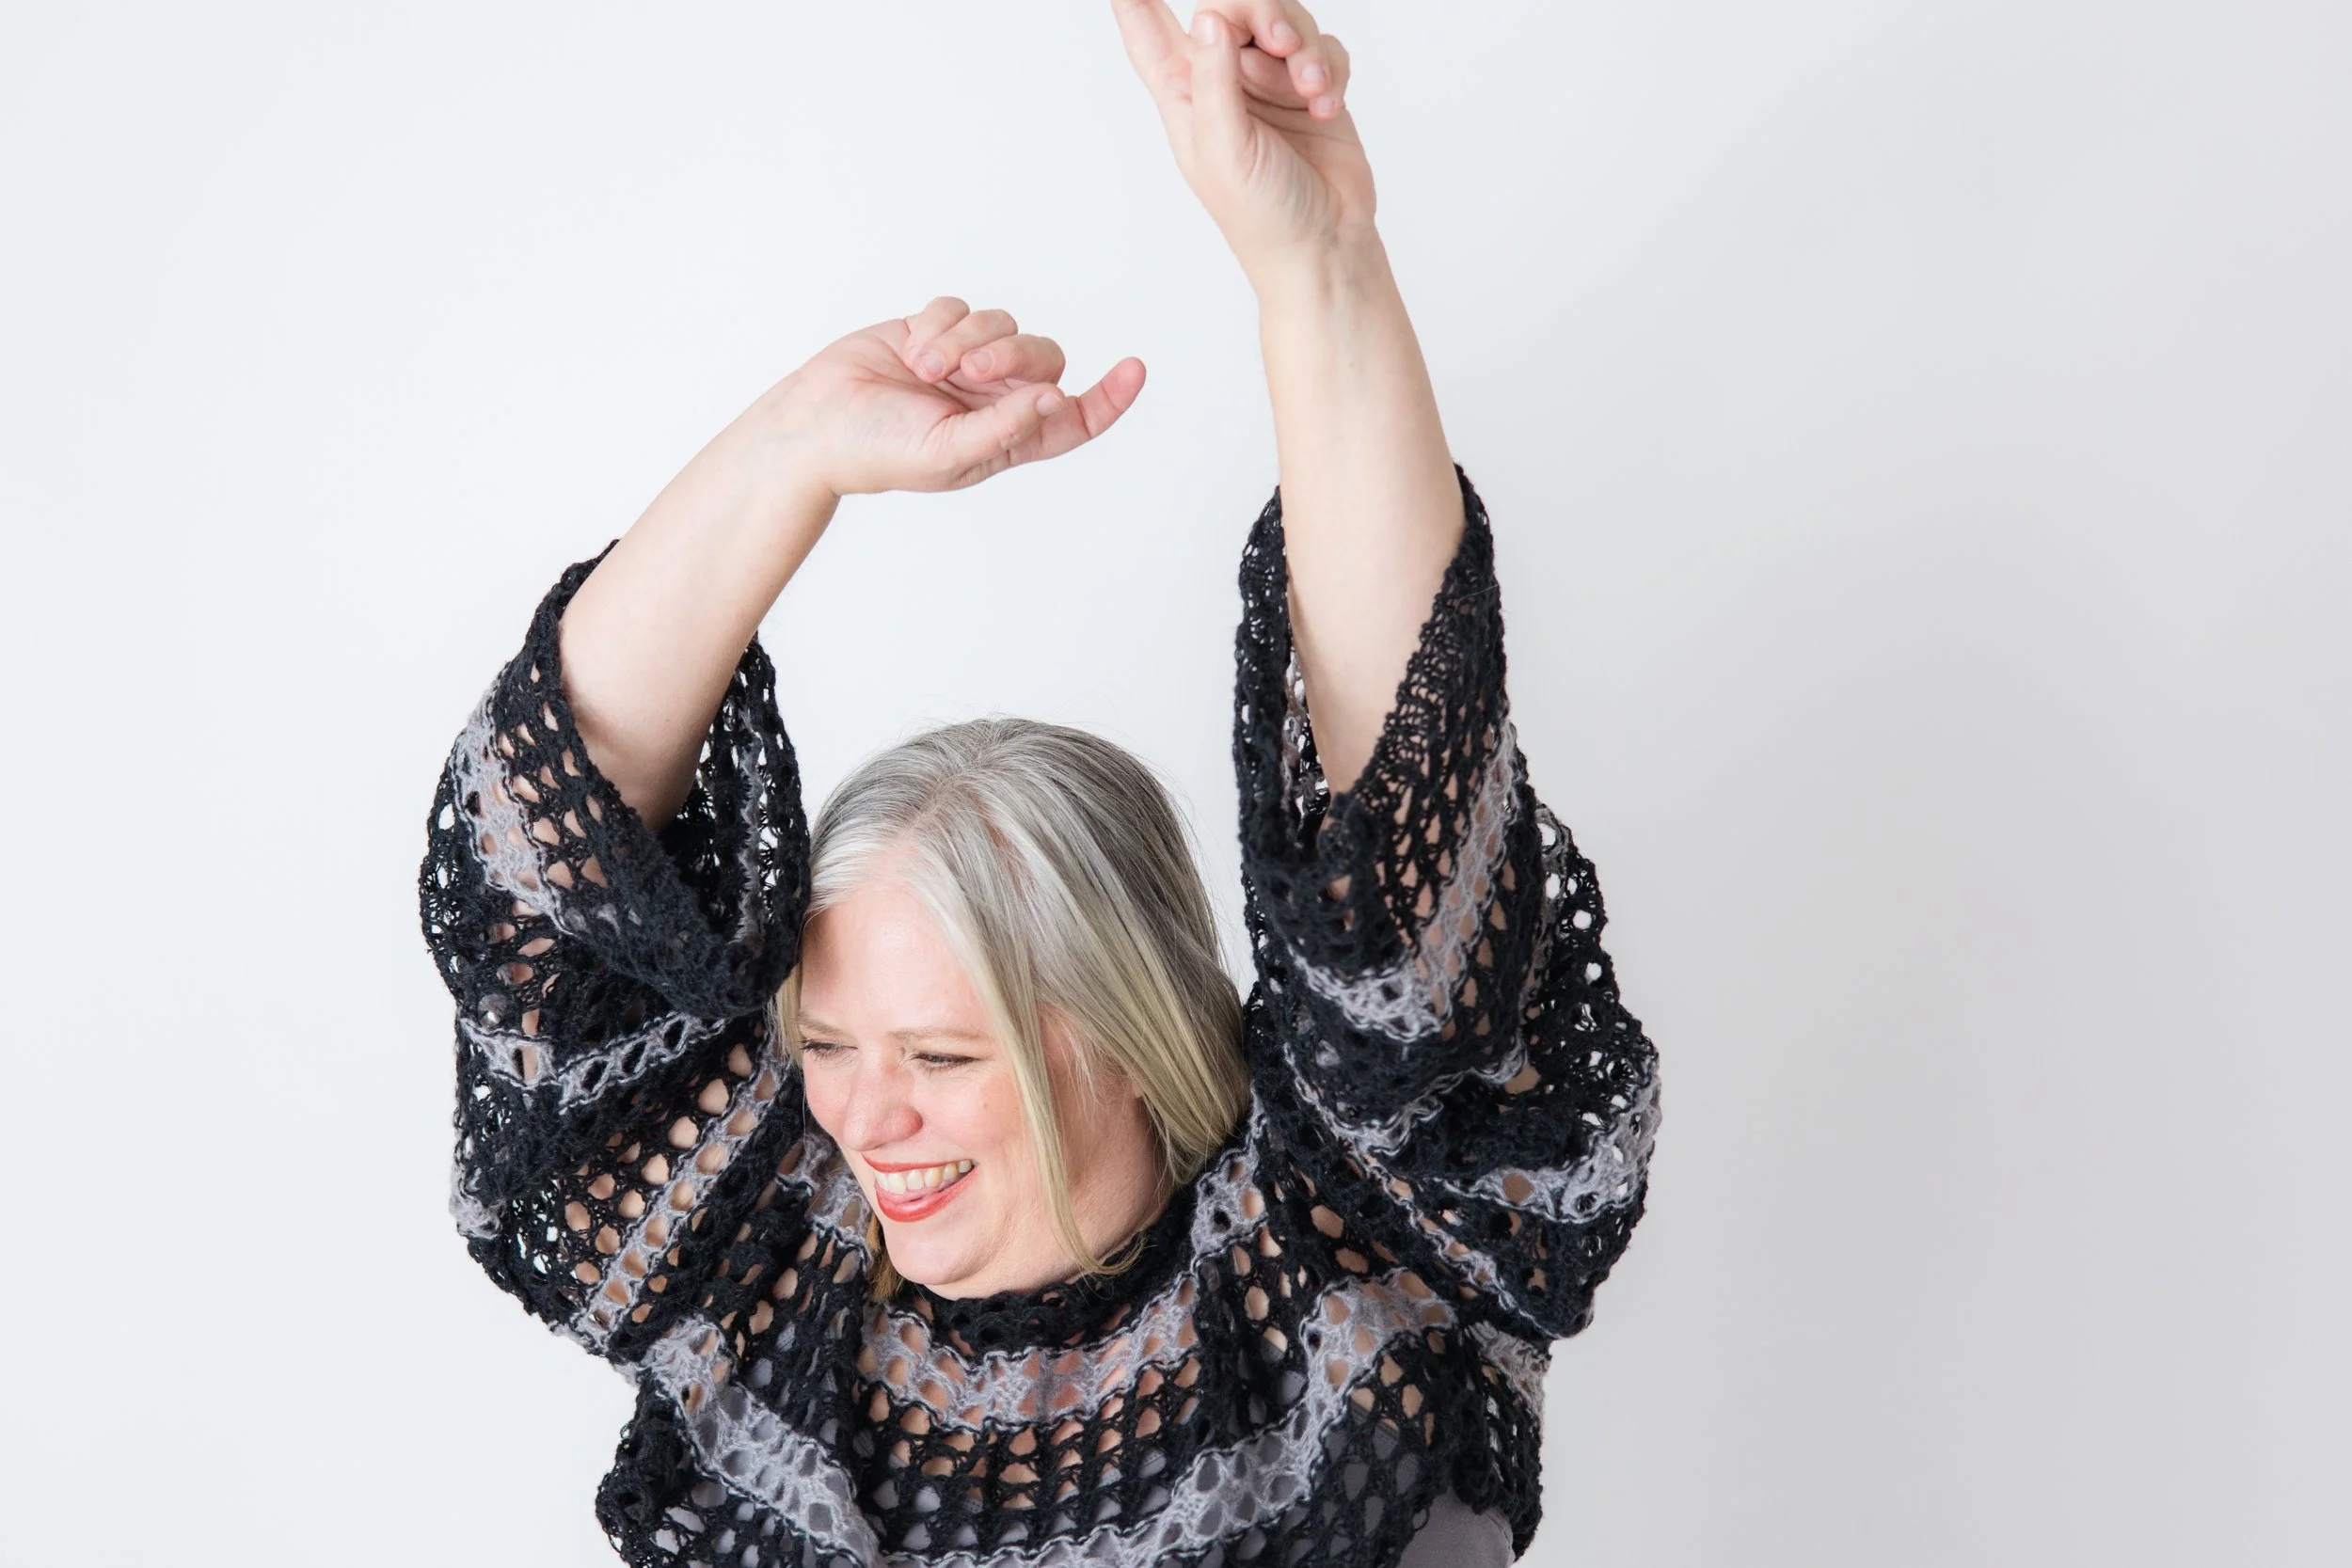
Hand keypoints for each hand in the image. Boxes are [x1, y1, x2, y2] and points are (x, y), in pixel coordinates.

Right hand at [775, 297, 1145, 497]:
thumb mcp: (948, 454)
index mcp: (1010, 438)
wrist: (817, 423)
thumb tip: (1057, 399)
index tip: (1135, 367)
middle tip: (967, 369)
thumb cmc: (879, 453)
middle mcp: (996, 398)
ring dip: (964, 339)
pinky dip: (939, 324)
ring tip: (922, 367)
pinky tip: (910, 350)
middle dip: (1010, 355)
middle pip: (1043, 358)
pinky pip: (962, 307)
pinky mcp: (935, 331)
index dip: (1110, 397)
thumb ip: (1005, 430)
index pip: (1076, 418)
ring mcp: (966, 362)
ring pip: (1003, 324)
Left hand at [1111, 0, 1374, 279]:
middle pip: (1230, 4)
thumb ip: (1214, 79)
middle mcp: (1223, 79)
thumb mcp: (1224, 148)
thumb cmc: (1261, 215)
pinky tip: (1325, 108)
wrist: (1324, 244)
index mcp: (1184, 93)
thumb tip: (1209, 18)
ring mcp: (1270, 81)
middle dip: (1261, 11)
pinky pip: (1324, 47)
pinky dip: (1330, 71)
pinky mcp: (1313, 88)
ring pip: (1285, 19)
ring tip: (1311, 92)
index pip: (1146, 29)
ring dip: (1304, 50)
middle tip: (1280, 41)